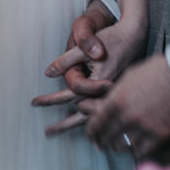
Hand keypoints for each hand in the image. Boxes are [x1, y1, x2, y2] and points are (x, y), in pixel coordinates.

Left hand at [34, 5, 144, 134]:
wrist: (135, 35)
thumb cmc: (110, 38)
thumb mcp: (83, 46)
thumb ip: (66, 60)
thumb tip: (48, 73)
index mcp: (98, 82)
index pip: (70, 95)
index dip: (50, 100)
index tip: (34, 103)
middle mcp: (108, 93)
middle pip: (81, 114)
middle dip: (63, 124)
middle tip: (46, 133)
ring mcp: (115, 96)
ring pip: (92, 117)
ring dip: (75, 125)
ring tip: (64, 135)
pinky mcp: (118, 95)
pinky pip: (102, 112)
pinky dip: (90, 118)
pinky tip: (80, 119)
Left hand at [79, 54, 169, 156]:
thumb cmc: (155, 71)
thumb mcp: (128, 78)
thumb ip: (115, 95)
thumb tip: (104, 106)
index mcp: (116, 101)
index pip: (96, 125)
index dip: (92, 133)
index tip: (93, 136)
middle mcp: (127, 116)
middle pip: (107, 138)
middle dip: (103, 141)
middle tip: (103, 143)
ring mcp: (144, 127)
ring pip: (122, 147)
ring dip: (119, 147)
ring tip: (119, 145)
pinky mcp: (160, 134)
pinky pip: (141, 151)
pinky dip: (136, 151)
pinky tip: (135, 147)